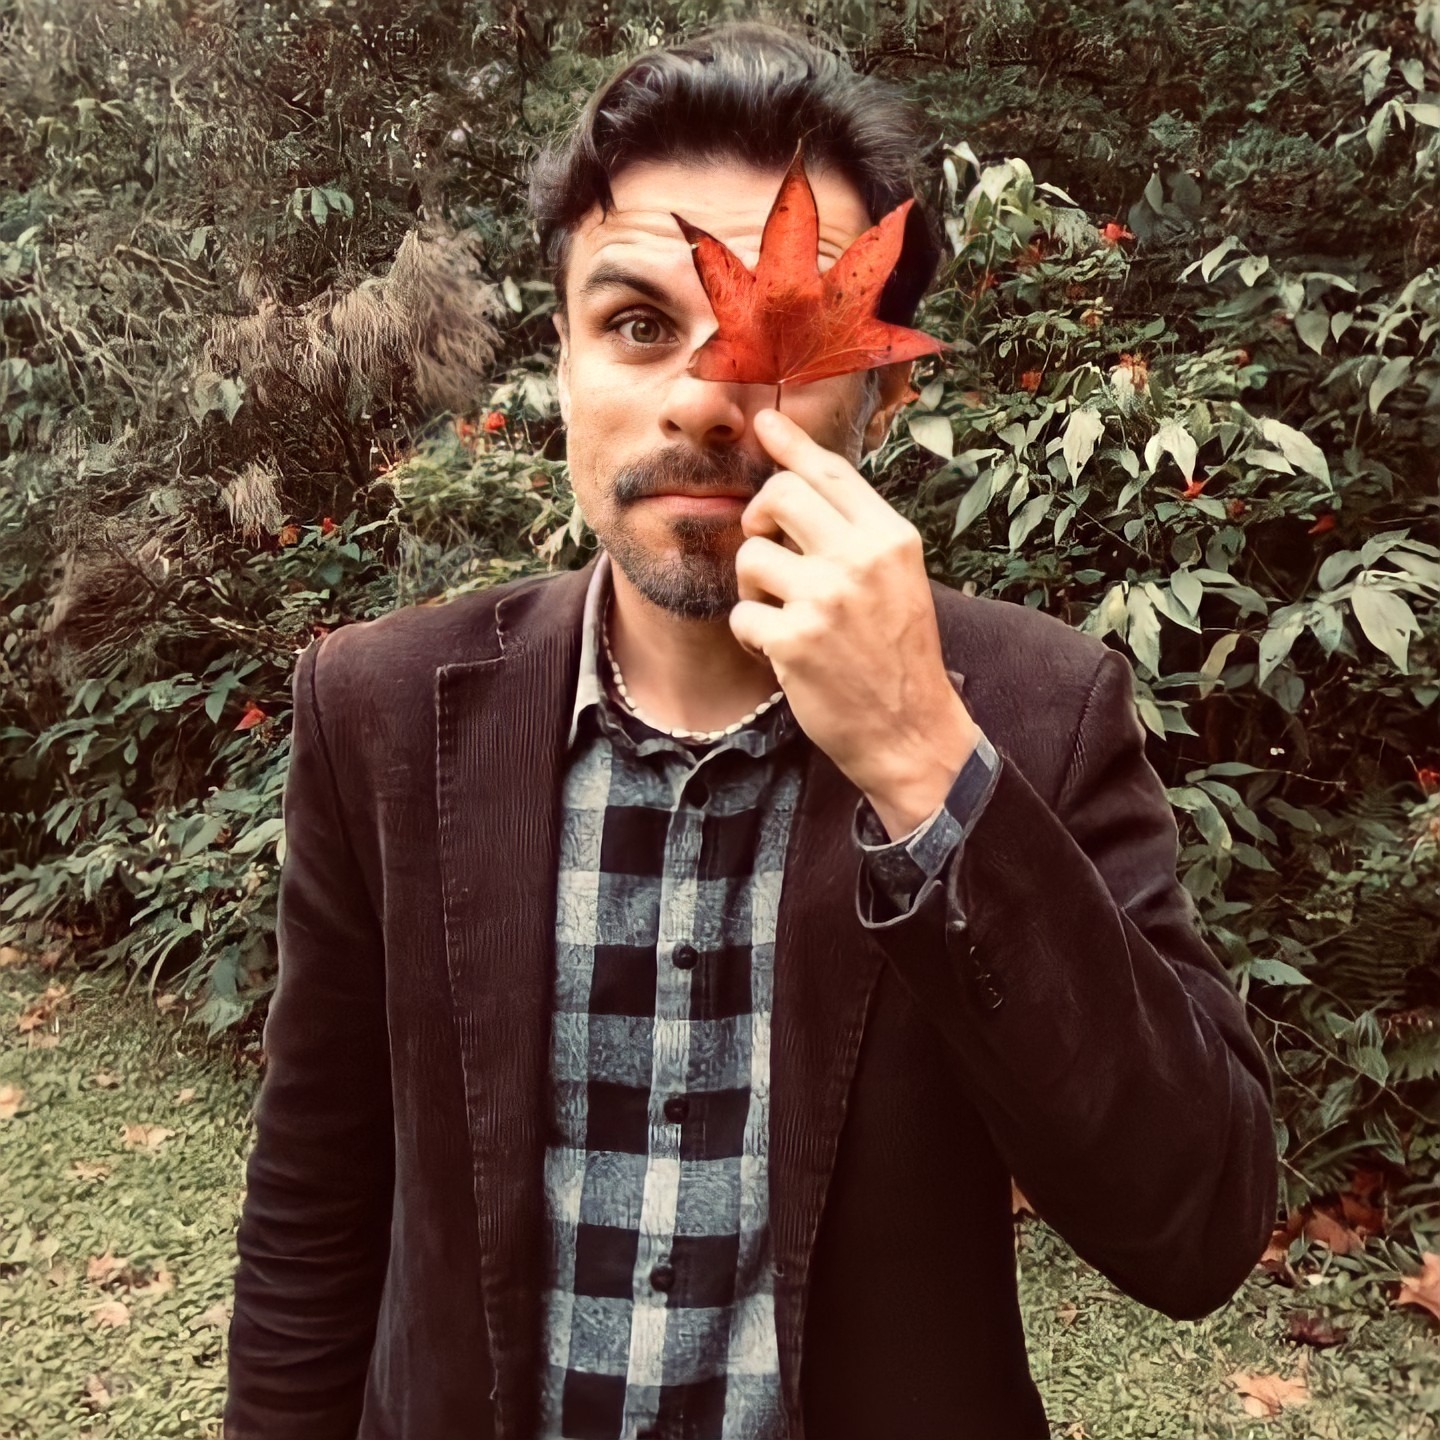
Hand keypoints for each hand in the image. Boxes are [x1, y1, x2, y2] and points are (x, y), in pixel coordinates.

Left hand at [731, 407, 980, 838]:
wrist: (911, 733)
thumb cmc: (898, 656)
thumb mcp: (897, 580)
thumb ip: (857, 532)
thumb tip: (801, 478)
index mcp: (891, 538)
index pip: (830, 471)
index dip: (790, 442)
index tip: (764, 421)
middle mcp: (861, 559)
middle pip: (777, 496)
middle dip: (758, 520)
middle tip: (768, 551)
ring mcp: (827, 599)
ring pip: (749, 558)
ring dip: (755, 590)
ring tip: (786, 617)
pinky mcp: (794, 641)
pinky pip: (742, 616)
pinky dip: (752, 638)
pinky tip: (782, 655)